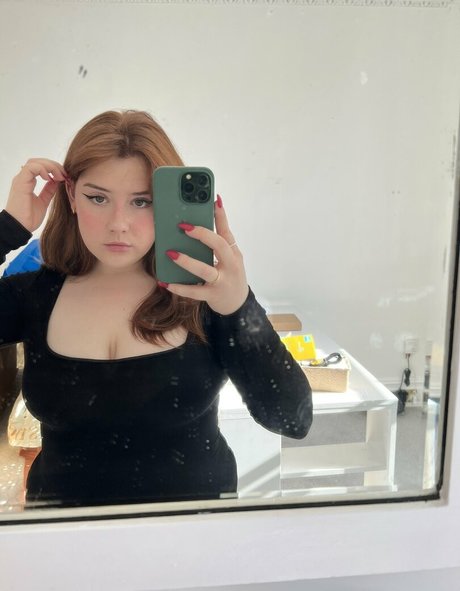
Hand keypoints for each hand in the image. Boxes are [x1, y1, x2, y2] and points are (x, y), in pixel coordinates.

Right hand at [5, 158, 67, 232]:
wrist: (20, 227)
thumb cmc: (29, 217)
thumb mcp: (44, 201)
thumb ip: (49, 190)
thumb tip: (57, 181)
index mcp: (28, 182)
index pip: (39, 166)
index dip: (54, 168)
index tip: (65, 177)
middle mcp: (23, 178)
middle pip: (38, 161)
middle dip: (54, 165)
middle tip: (64, 174)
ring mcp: (21, 180)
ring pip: (34, 162)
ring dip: (50, 166)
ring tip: (59, 176)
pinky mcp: (20, 183)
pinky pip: (31, 168)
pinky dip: (42, 169)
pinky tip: (50, 178)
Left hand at [160, 195, 248, 314]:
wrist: (237, 304)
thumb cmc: (229, 275)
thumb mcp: (229, 258)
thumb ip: (217, 243)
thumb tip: (199, 224)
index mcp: (233, 253)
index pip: (227, 231)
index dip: (221, 215)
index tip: (213, 199)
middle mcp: (230, 265)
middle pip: (219, 246)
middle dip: (202, 234)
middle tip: (184, 227)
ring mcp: (222, 281)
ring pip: (204, 270)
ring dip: (187, 261)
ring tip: (171, 253)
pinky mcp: (212, 295)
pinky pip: (194, 291)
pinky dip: (179, 287)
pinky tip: (165, 282)